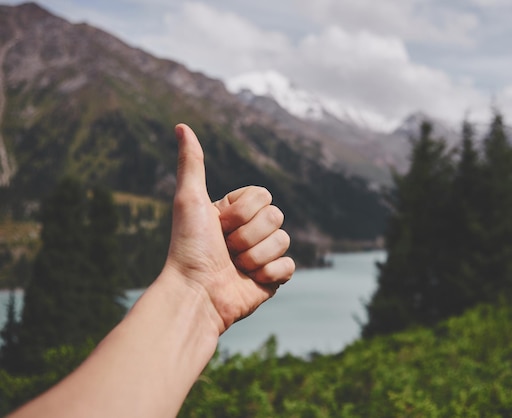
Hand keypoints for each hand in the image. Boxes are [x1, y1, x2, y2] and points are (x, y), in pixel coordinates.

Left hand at [163, 124, 294, 334]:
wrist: (196, 294)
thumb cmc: (188, 247)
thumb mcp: (189, 200)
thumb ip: (191, 163)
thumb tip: (182, 126)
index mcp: (235, 213)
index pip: (263, 196)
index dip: (242, 211)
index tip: (219, 224)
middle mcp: (250, 232)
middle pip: (276, 217)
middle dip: (248, 235)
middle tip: (225, 248)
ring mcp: (263, 255)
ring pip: (283, 241)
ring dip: (255, 255)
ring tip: (235, 267)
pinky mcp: (272, 279)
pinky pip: (289, 267)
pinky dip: (270, 274)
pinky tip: (250, 281)